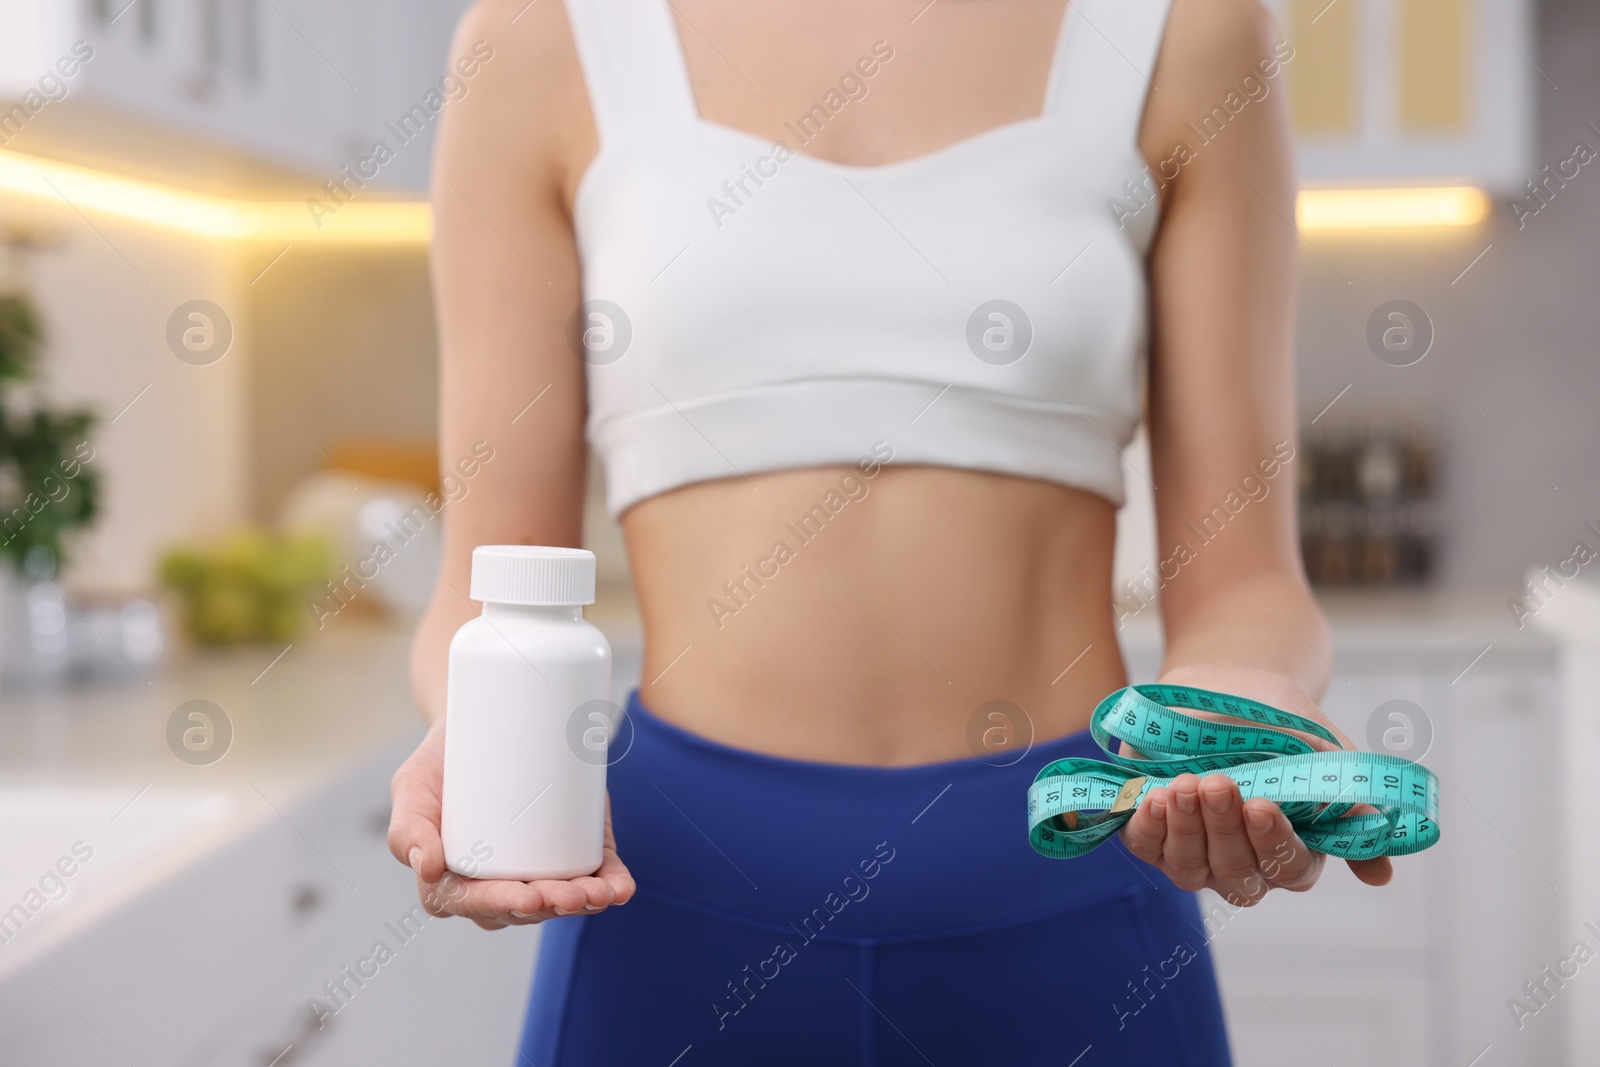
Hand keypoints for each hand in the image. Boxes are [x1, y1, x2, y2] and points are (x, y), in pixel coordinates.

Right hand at [387, 718, 636, 929]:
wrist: (485, 722)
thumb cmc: (440, 764)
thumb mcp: (412, 786)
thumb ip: (407, 828)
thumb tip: (429, 869)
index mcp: (452, 882)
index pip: (476, 904)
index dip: (504, 906)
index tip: (529, 895)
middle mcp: (496, 885)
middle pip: (525, 907)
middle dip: (552, 906)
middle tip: (571, 894)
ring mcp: (537, 869)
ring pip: (562, 898)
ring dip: (586, 901)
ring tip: (602, 892)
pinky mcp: (571, 850)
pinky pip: (593, 877)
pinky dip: (611, 887)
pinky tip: (622, 889)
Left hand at [1117, 663, 1392, 905]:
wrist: (1229, 684)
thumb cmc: (1282, 724)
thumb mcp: (1324, 755)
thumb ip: (1351, 806)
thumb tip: (1380, 876)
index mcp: (1292, 850)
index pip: (1289, 869)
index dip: (1274, 844)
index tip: (1261, 805)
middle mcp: (1242, 861)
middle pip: (1236, 874)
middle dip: (1225, 830)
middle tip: (1219, 783)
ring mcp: (1194, 850)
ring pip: (1188, 867)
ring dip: (1186, 828)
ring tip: (1186, 784)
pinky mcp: (1152, 830)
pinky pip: (1146, 847)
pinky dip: (1149, 828)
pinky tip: (1155, 799)